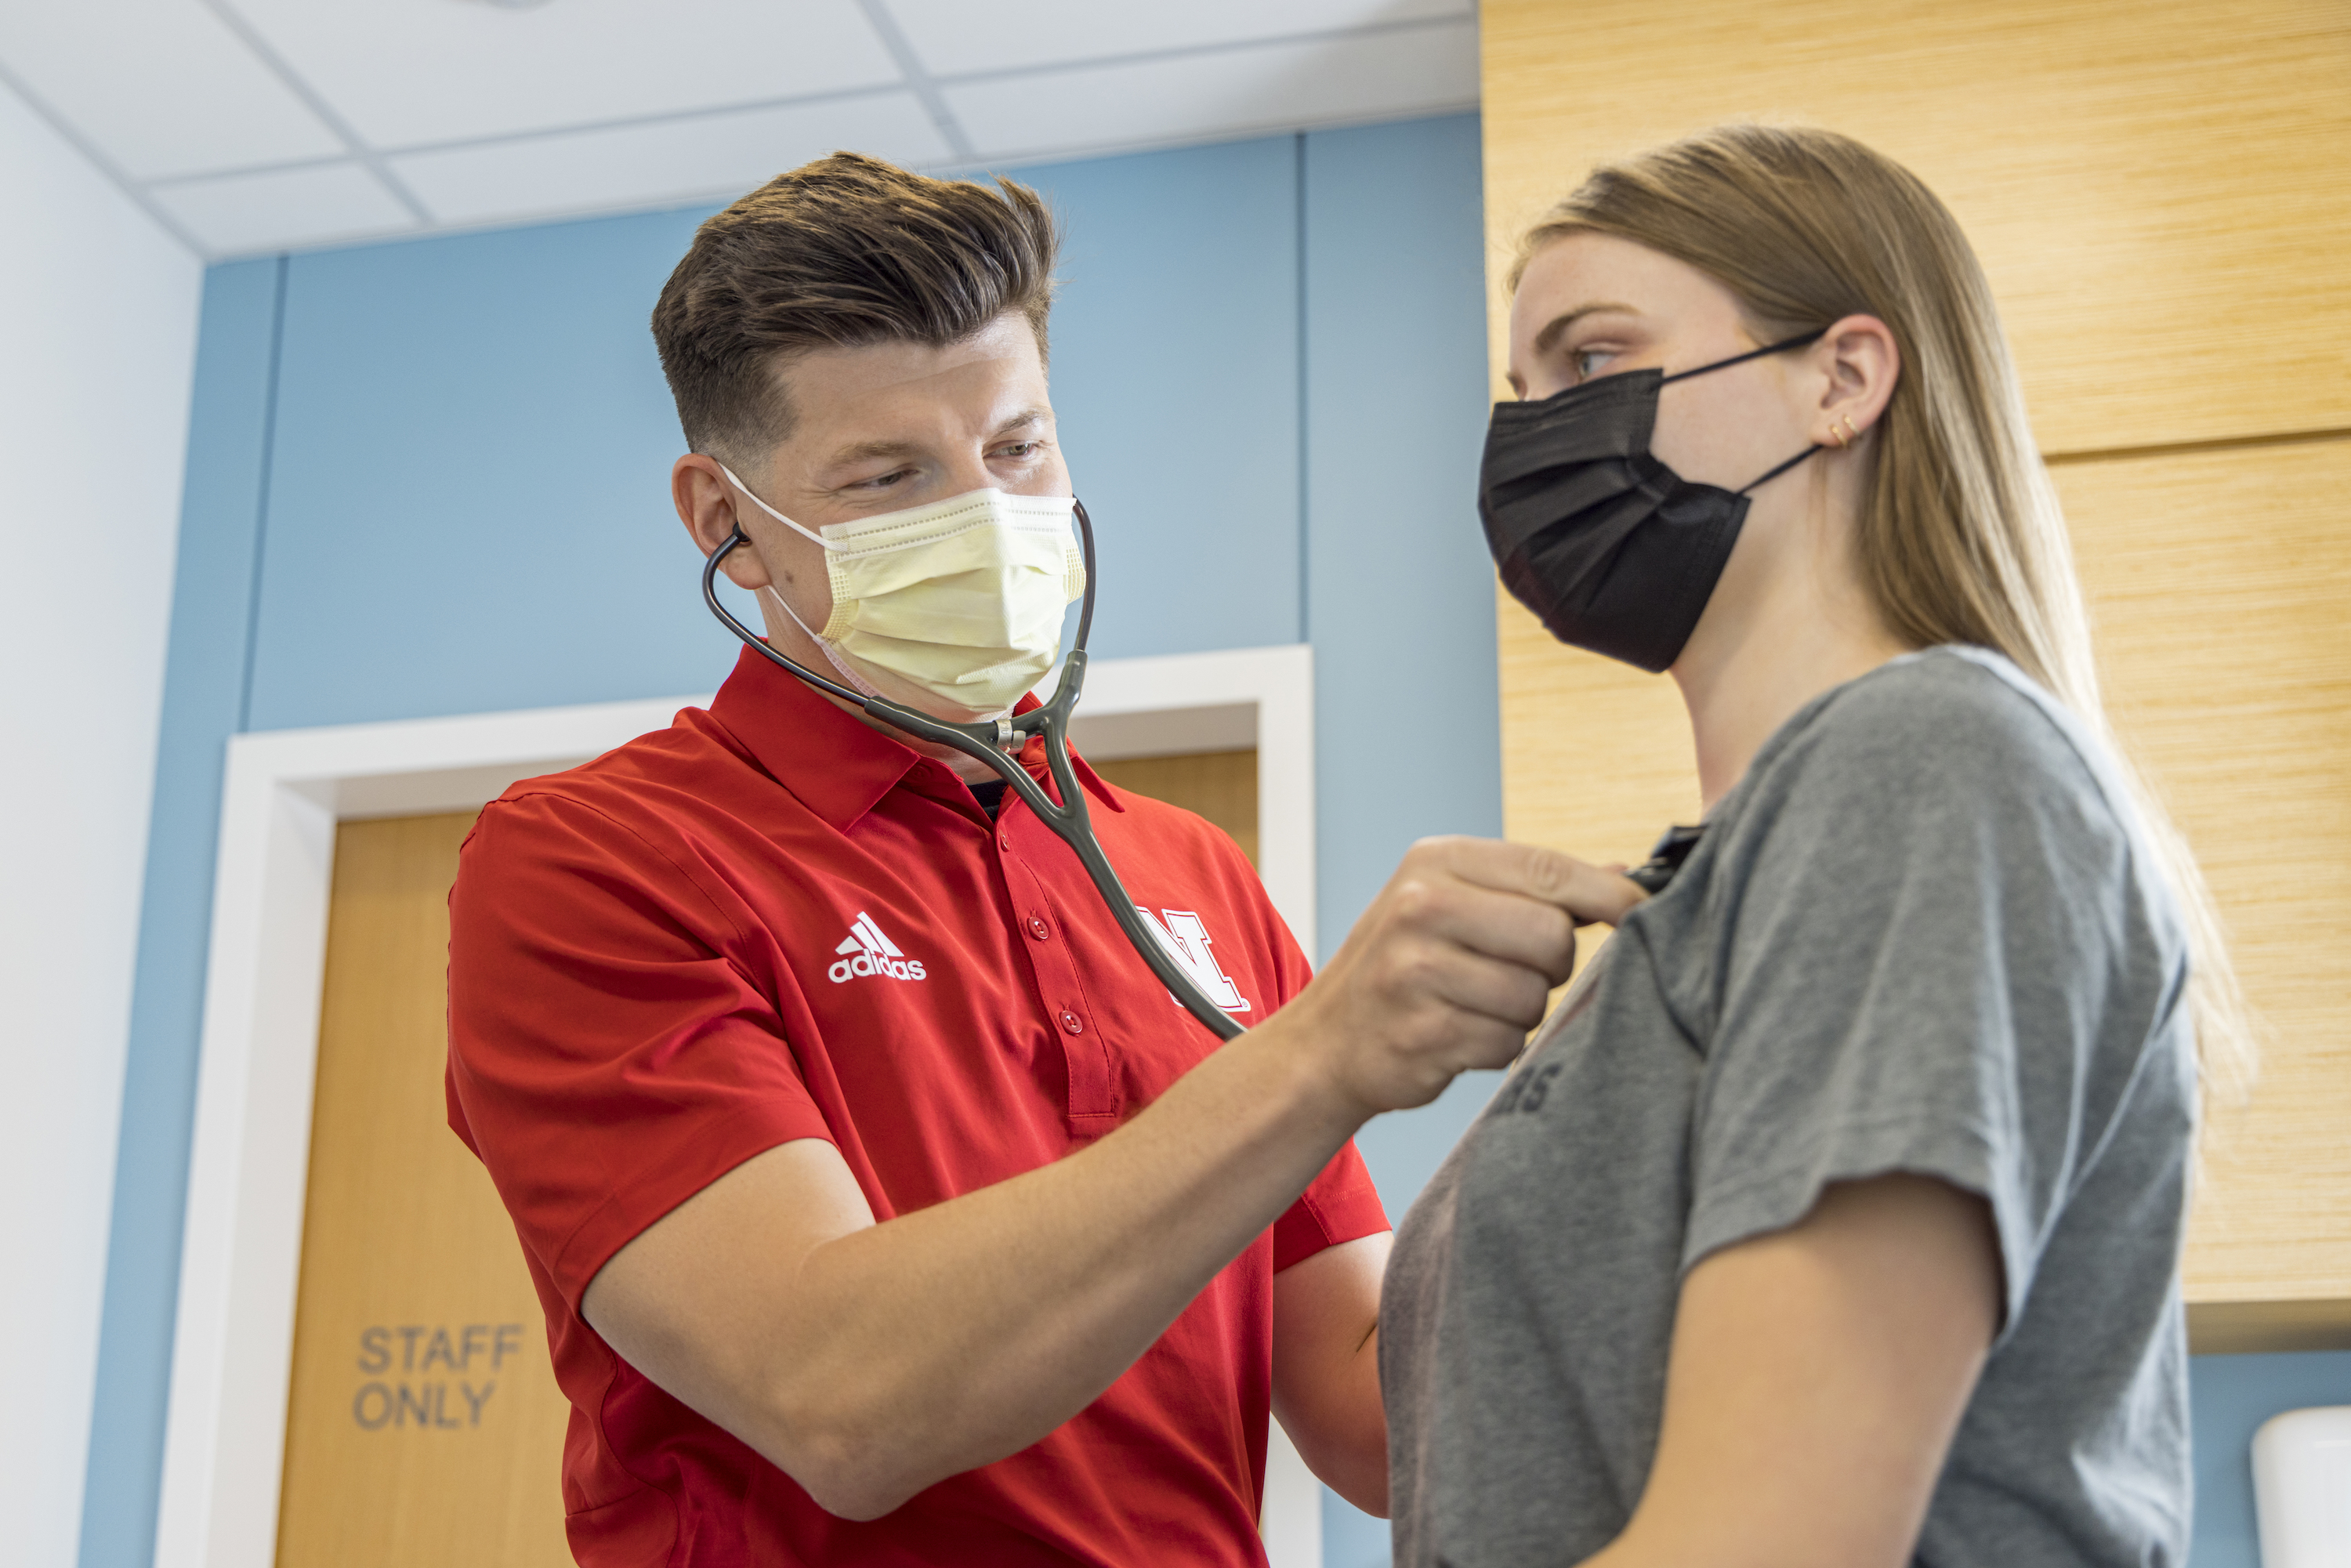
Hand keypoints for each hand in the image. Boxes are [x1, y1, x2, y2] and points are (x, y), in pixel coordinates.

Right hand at [1279, 837, 1644, 1115]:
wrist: (1328, 1041)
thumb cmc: (1403, 965)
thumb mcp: (1451, 901)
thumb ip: (1532, 888)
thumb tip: (1623, 872)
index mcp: (1437, 862)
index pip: (1549, 869)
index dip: (1610, 896)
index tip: (1640, 914)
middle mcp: (1420, 906)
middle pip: (1552, 936)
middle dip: (1554, 965)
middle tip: (1521, 971)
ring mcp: (1415, 970)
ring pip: (1533, 997)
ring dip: (1523, 1013)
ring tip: (1480, 1005)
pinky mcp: (1421, 1031)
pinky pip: (1506, 1042)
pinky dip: (1497, 1046)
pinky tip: (1461, 1034)